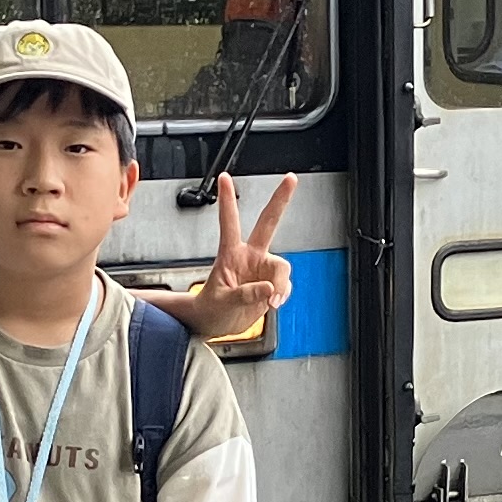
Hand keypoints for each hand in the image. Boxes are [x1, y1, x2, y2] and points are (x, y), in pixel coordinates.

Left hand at [154, 171, 295, 343]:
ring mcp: (262, 268)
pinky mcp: (272, 284)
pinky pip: (285, 286)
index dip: (227, 199)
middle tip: (291, 178)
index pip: (229, 222)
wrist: (216, 323)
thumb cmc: (211, 309)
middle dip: (280, 200)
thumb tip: (269, 289)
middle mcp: (250, 255)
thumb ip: (246, 295)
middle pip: (268, 222)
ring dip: (280, 285)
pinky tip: (272, 303)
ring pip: (283, 266)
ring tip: (270, 301)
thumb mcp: (223, 302)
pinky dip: (282, 296)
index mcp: (230, 253)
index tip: (224, 178)